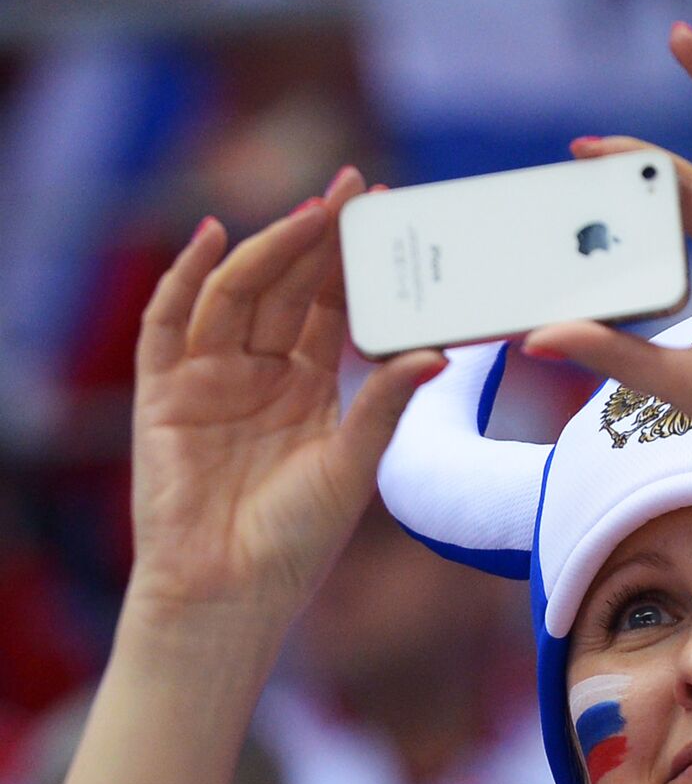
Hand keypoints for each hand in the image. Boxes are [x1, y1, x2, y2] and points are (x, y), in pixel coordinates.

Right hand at [126, 169, 444, 639]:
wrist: (230, 594)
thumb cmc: (297, 541)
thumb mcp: (355, 465)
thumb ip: (385, 405)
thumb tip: (436, 353)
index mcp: (310, 387)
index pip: (333, 306)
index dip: (356, 263)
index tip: (388, 215)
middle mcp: (261, 372)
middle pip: (289, 289)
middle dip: (319, 238)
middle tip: (355, 190)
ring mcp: (210, 377)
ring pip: (238, 295)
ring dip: (270, 250)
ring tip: (309, 214)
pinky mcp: (164, 393)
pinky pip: (169, 324)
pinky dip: (185, 279)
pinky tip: (210, 237)